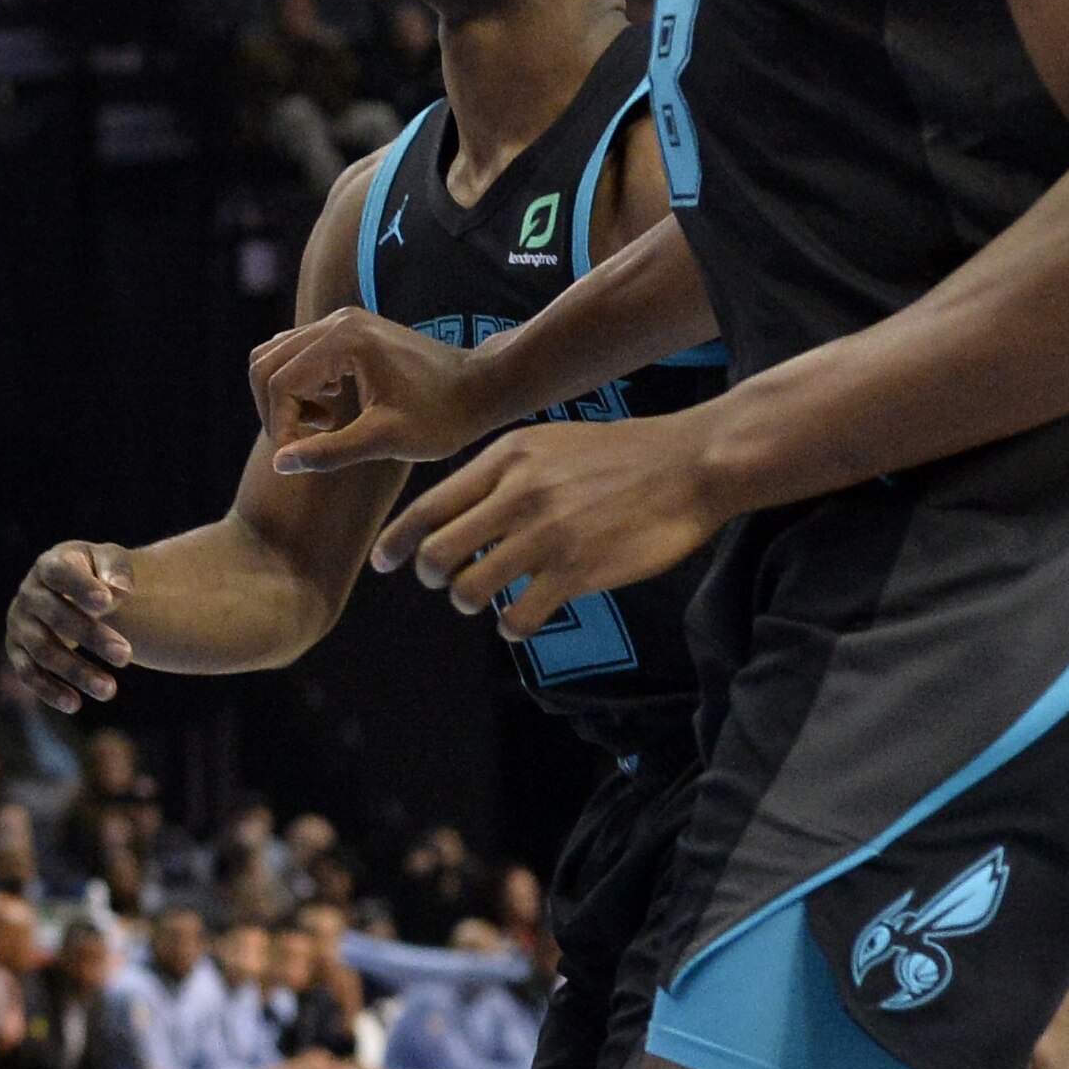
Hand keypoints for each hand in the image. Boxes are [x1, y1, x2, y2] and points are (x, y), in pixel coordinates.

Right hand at [3, 540, 136, 712]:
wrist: (75, 593)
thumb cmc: (96, 574)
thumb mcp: (108, 561)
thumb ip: (116, 569)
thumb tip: (119, 589)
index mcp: (49, 565)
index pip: (60, 572)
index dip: (81, 586)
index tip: (108, 602)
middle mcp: (29, 593)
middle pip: (55, 615)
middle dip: (91, 636)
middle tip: (126, 656)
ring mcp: (19, 624)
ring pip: (43, 651)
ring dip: (76, 671)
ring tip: (109, 690)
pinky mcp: (17, 652)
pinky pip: (28, 674)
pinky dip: (49, 690)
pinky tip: (75, 704)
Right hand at [251, 307, 496, 473]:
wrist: (482, 387)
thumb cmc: (442, 416)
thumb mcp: (386, 440)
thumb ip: (330, 452)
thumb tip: (279, 464)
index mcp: (344, 341)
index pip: (279, 382)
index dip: (279, 425)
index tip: (297, 458)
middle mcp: (337, 321)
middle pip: (266, 362)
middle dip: (275, 408)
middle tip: (303, 443)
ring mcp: (342, 321)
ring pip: (278, 355)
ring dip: (285, 396)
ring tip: (321, 425)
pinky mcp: (349, 330)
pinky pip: (299, 352)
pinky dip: (300, 384)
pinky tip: (333, 409)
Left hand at [371, 411, 724, 637]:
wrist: (686, 464)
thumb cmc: (617, 453)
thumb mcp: (546, 442)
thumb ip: (500, 473)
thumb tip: (458, 508)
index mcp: (504, 459)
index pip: (429, 507)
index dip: (397, 540)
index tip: (383, 561)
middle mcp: (516, 495)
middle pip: (437, 553)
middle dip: (432, 575)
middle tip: (445, 581)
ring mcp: (545, 535)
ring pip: (470, 589)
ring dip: (469, 600)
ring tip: (487, 596)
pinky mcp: (577, 571)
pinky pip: (517, 617)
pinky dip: (512, 626)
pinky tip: (521, 619)